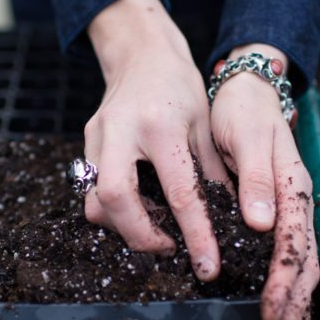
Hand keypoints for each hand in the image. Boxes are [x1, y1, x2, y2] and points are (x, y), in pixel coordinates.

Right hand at [84, 0, 230, 279]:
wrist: (141, 54)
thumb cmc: (181, 88)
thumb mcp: (207, 127)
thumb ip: (214, 176)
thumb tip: (234, 224)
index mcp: (161, 125)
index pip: (179, 193)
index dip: (195, 235)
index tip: (208, 265)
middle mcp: (121, 131)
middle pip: (115, 200)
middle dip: (140, 235)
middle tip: (169, 249)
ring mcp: (96, 137)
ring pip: (95, 202)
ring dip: (125, 226)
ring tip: (156, 230)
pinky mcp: (86, 144)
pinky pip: (92, 190)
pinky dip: (116, 212)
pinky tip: (141, 211)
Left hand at [210, 44, 319, 319]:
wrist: (249, 91)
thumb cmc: (245, 112)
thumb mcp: (247, 135)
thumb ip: (258, 178)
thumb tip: (261, 222)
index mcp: (292, 189)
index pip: (292, 246)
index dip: (282, 282)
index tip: (268, 312)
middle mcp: (298, 207)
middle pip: (304, 268)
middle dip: (293, 311)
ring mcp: (291, 215)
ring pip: (302, 272)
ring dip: (296, 312)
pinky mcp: (278, 219)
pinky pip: (290, 263)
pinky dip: (291, 295)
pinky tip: (287, 319)